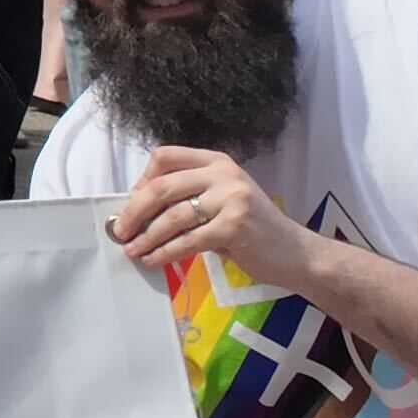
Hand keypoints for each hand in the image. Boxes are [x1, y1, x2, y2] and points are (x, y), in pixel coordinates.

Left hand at [109, 144, 315, 288]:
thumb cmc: (253, 229)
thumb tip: (139, 211)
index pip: (165, 156)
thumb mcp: (222, 201)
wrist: (296, 253)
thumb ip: (189, 197)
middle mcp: (223, 174)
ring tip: (133, 250)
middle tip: (121, 231)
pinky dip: (165, 252)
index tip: (131, 202)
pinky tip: (153, 260)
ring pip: (172, 216)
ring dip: (147, 237)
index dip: (142, 179)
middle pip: (162, 186)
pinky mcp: (234, 226)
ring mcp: (231, 199)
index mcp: (216, 161)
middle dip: (135, 211)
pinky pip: (188, 240)